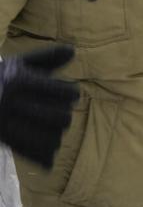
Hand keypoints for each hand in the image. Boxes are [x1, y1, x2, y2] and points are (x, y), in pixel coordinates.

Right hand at [0, 45, 79, 167]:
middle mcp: (13, 103)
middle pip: (62, 118)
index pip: (65, 92)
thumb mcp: (17, 64)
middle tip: (59, 114)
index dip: (70, 94)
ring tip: (52, 131)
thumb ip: (46, 57)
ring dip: (55, 136)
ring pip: (52, 139)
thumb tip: (72, 51)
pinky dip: (44, 155)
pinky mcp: (2, 139)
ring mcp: (6, 124)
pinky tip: (46, 152)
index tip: (68, 94)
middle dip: (63, 116)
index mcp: (20, 81)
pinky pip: (33, 153)